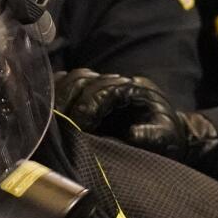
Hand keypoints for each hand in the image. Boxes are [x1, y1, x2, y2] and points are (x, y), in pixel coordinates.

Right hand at [53, 69, 217, 164]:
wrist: (167, 136)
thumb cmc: (167, 138)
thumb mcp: (167, 138)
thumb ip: (152, 135)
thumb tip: (132, 134)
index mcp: (135, 90)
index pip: (104, 90)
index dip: (88, 108)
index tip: (79, 129)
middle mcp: (116, 82)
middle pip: (83, 79)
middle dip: (69, 101)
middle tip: (60, 126)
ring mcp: (102, 86)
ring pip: (73, 79)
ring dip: (61, 97)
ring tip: (53, 121)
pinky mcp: (92, 95)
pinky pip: (68, 85)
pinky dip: (57, 94)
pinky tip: (50, 113)